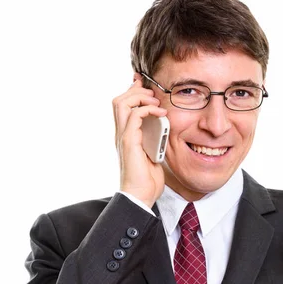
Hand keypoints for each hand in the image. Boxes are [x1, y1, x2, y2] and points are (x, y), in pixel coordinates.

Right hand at [112, 75, 167, 207]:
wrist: (141, 196)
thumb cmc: (147, 180)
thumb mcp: (153, 154)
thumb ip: (154, 139)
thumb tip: (163, 128)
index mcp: (126, 136)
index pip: (123, 106)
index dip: (133, 92)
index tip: (147, 86)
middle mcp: (121, 134)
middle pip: (119, 100)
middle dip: (136, 90)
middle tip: (153, 94)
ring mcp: (123, 137)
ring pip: (122, 103)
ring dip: (140, 97)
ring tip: (156, 102)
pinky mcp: (129, 142)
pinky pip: (135, 115)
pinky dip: (148, 109)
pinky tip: (161, 114)